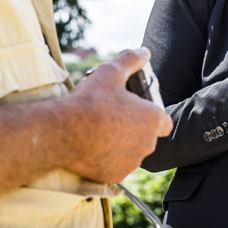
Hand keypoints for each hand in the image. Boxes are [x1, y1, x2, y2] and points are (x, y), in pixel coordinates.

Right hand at [66, 48, 173, 183]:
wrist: (63, 133)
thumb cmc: (90, 101)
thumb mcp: (111, 72)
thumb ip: (131, 60)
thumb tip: (145, 52)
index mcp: (153, 119)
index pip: (164, 121)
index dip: (152, 115)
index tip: (137, 110)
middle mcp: (147, 144)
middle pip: (146, 136)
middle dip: (134, 129)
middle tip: (113, 117)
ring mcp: (131, 162)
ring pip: (131, 152)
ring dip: (121, 144)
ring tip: (100, 130)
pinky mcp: (115, 176)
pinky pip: (115, 166)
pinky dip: (108, 158)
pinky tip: (93, 146)